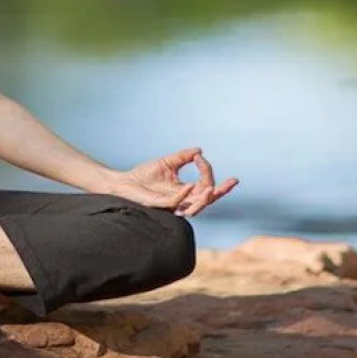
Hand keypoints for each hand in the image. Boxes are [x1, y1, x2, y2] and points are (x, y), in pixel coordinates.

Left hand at [114, 147, 238, 217]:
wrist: (124, 182)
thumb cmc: (144, 176)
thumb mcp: (167, 163)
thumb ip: (183, 157)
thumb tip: (199, 150)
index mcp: (185, 192)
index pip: (204, 185)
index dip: (207, 171)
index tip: (201, 157)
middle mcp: (182, 201)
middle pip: (206, 200)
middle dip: (220, 192)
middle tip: (232, 182)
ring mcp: (172, 205)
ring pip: (194, 207)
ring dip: (205, 198)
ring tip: (212, 188)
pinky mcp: (160, 206)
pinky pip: (175, 204)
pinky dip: (183, 195)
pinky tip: (189, 185)